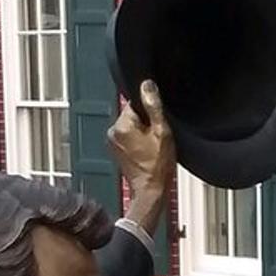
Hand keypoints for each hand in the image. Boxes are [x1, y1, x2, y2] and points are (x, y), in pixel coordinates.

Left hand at [108, 79, 174, 233]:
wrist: (151, 190)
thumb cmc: (158, 166)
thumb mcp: (162, 131)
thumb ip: (153, 106)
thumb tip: (147, 85)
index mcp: (122, 125)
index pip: (135, 103)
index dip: (150, 113)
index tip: (157, 125)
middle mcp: (113, 132)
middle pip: (133, 116)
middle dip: (146, 123)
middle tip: (157, 138)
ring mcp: (113, 143)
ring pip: (131, 127)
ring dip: (142, 133)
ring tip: (153, 148)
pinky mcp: (117, 151)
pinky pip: (129, 138)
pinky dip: (139, 143)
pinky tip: (148, 153)